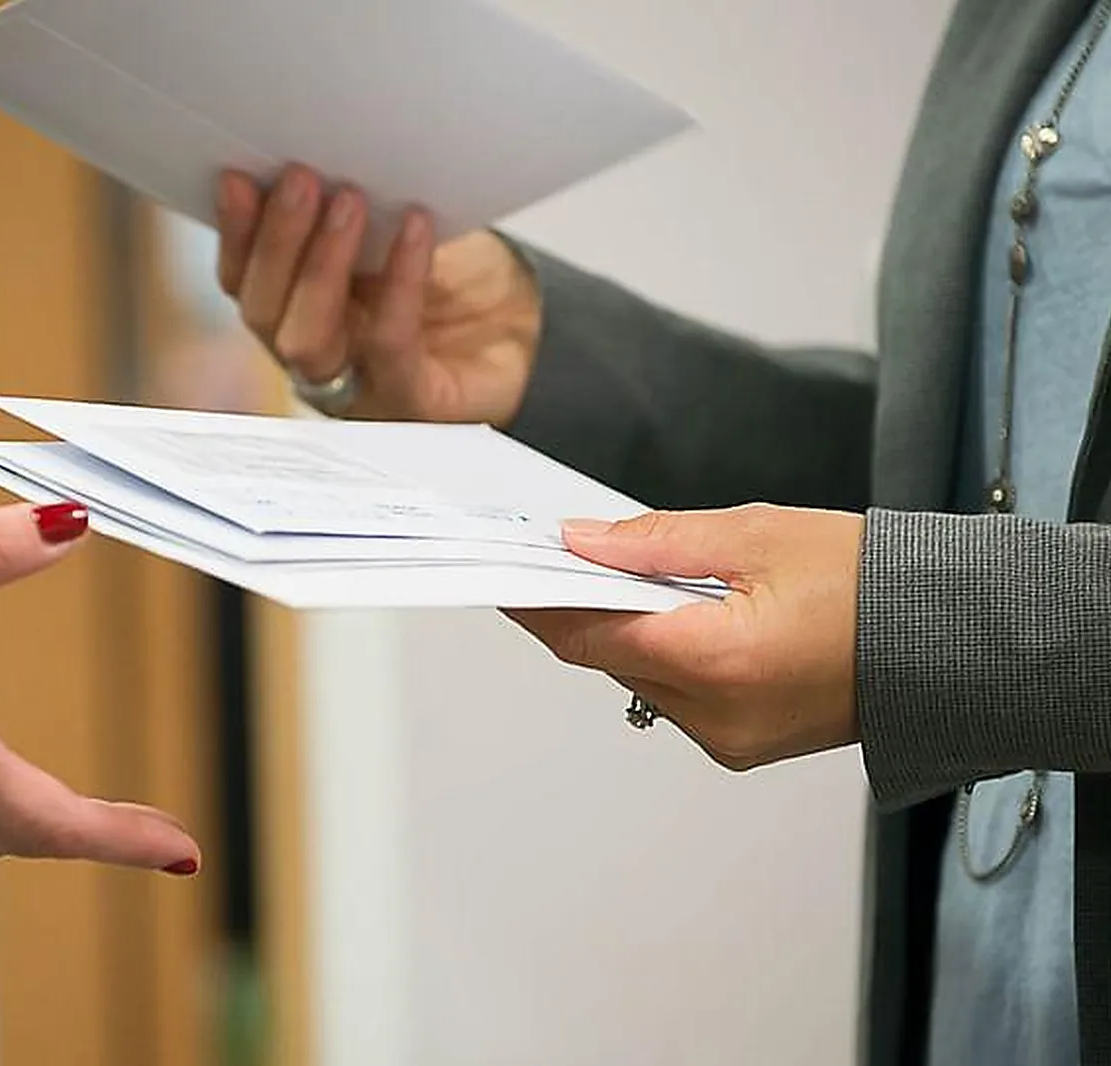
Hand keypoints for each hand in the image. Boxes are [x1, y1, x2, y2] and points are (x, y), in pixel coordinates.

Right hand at [215, 166, 541, 424]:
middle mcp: (317, 353)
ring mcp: (358, 386)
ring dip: (321, 266)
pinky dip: (398, 281)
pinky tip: (415, 227)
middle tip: (302, 180)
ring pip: (305, 339)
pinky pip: (389, 344)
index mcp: (297, 308)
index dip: (234, 233)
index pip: (243, 280)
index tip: (238, 178)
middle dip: (276, 242)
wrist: (530, 326)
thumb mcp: (397, 225)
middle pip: (262, 311)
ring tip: (351, 201)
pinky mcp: (409, 403)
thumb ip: (352, 204)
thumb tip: (319, 145)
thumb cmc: (460, 278)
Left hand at [506, 504, 864, 770]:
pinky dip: (670, 657)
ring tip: (653, 581)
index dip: (541, 603)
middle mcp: (714, 716)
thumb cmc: (871, 584)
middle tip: (575, 559)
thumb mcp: (755, 535)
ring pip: (640, 679)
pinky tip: (692, 618)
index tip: (510, 574)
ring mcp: (729, 740)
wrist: (949, 640)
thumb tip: (581, 541)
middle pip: (611, 659)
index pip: (589, 635)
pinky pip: (677, 698)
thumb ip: (655, 541)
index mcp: (714, 661)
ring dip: (633, 633)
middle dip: (588, 609)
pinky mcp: (743, 747)